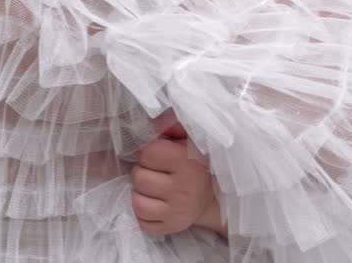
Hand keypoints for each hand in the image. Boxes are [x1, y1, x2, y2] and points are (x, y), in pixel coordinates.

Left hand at [131, 116, 223, 236]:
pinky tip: (155, 202)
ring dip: (141, 193)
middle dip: (144, 172)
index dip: (150, 152)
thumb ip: (172, 124)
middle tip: (156, 171)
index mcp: (189, 161)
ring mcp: (178, 211)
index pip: (149, 153)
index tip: (160, 154)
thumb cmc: (197, 161)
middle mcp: (184, 189)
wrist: (215, 195)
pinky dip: (144, 212)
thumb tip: (150, 125)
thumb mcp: (190, 137)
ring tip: (153, 187)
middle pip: (139, 178)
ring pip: (137, 202)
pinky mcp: (173, 227)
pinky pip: (143, 222)